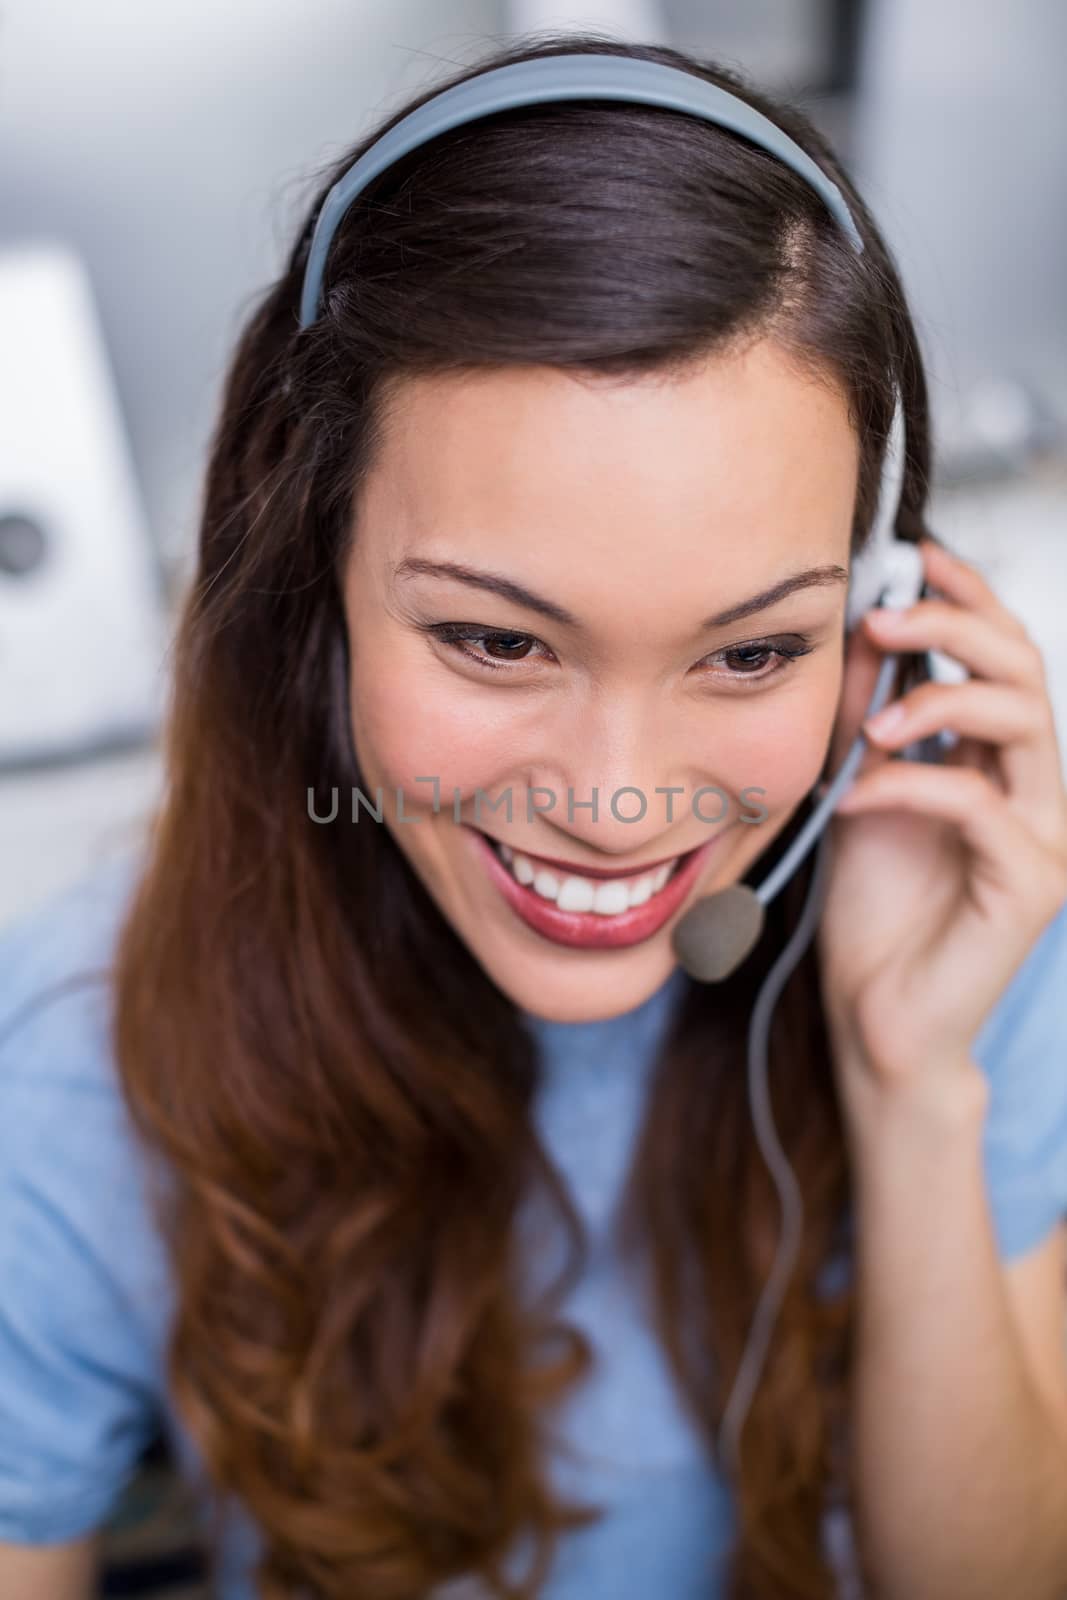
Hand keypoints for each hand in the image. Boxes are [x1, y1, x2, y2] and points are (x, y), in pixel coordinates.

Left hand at [815, 537, 1066, 1092]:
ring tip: (867, 727)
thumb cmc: (872, 906)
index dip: (969, 597)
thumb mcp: (857, 787)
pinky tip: (852, 800)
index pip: (1004, 652)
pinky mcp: (1030, 884)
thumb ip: (865, 717)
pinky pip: (977, 804)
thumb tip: (856, 632)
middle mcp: (1035, 786)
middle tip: (881, 621)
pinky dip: (906, 787)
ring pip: (1022, 721)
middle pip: (1025, 668)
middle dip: (954, 628)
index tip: (915, 556)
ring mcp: (1043, 834)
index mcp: (1000, 757)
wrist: (875, 1012)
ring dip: (937, 702)